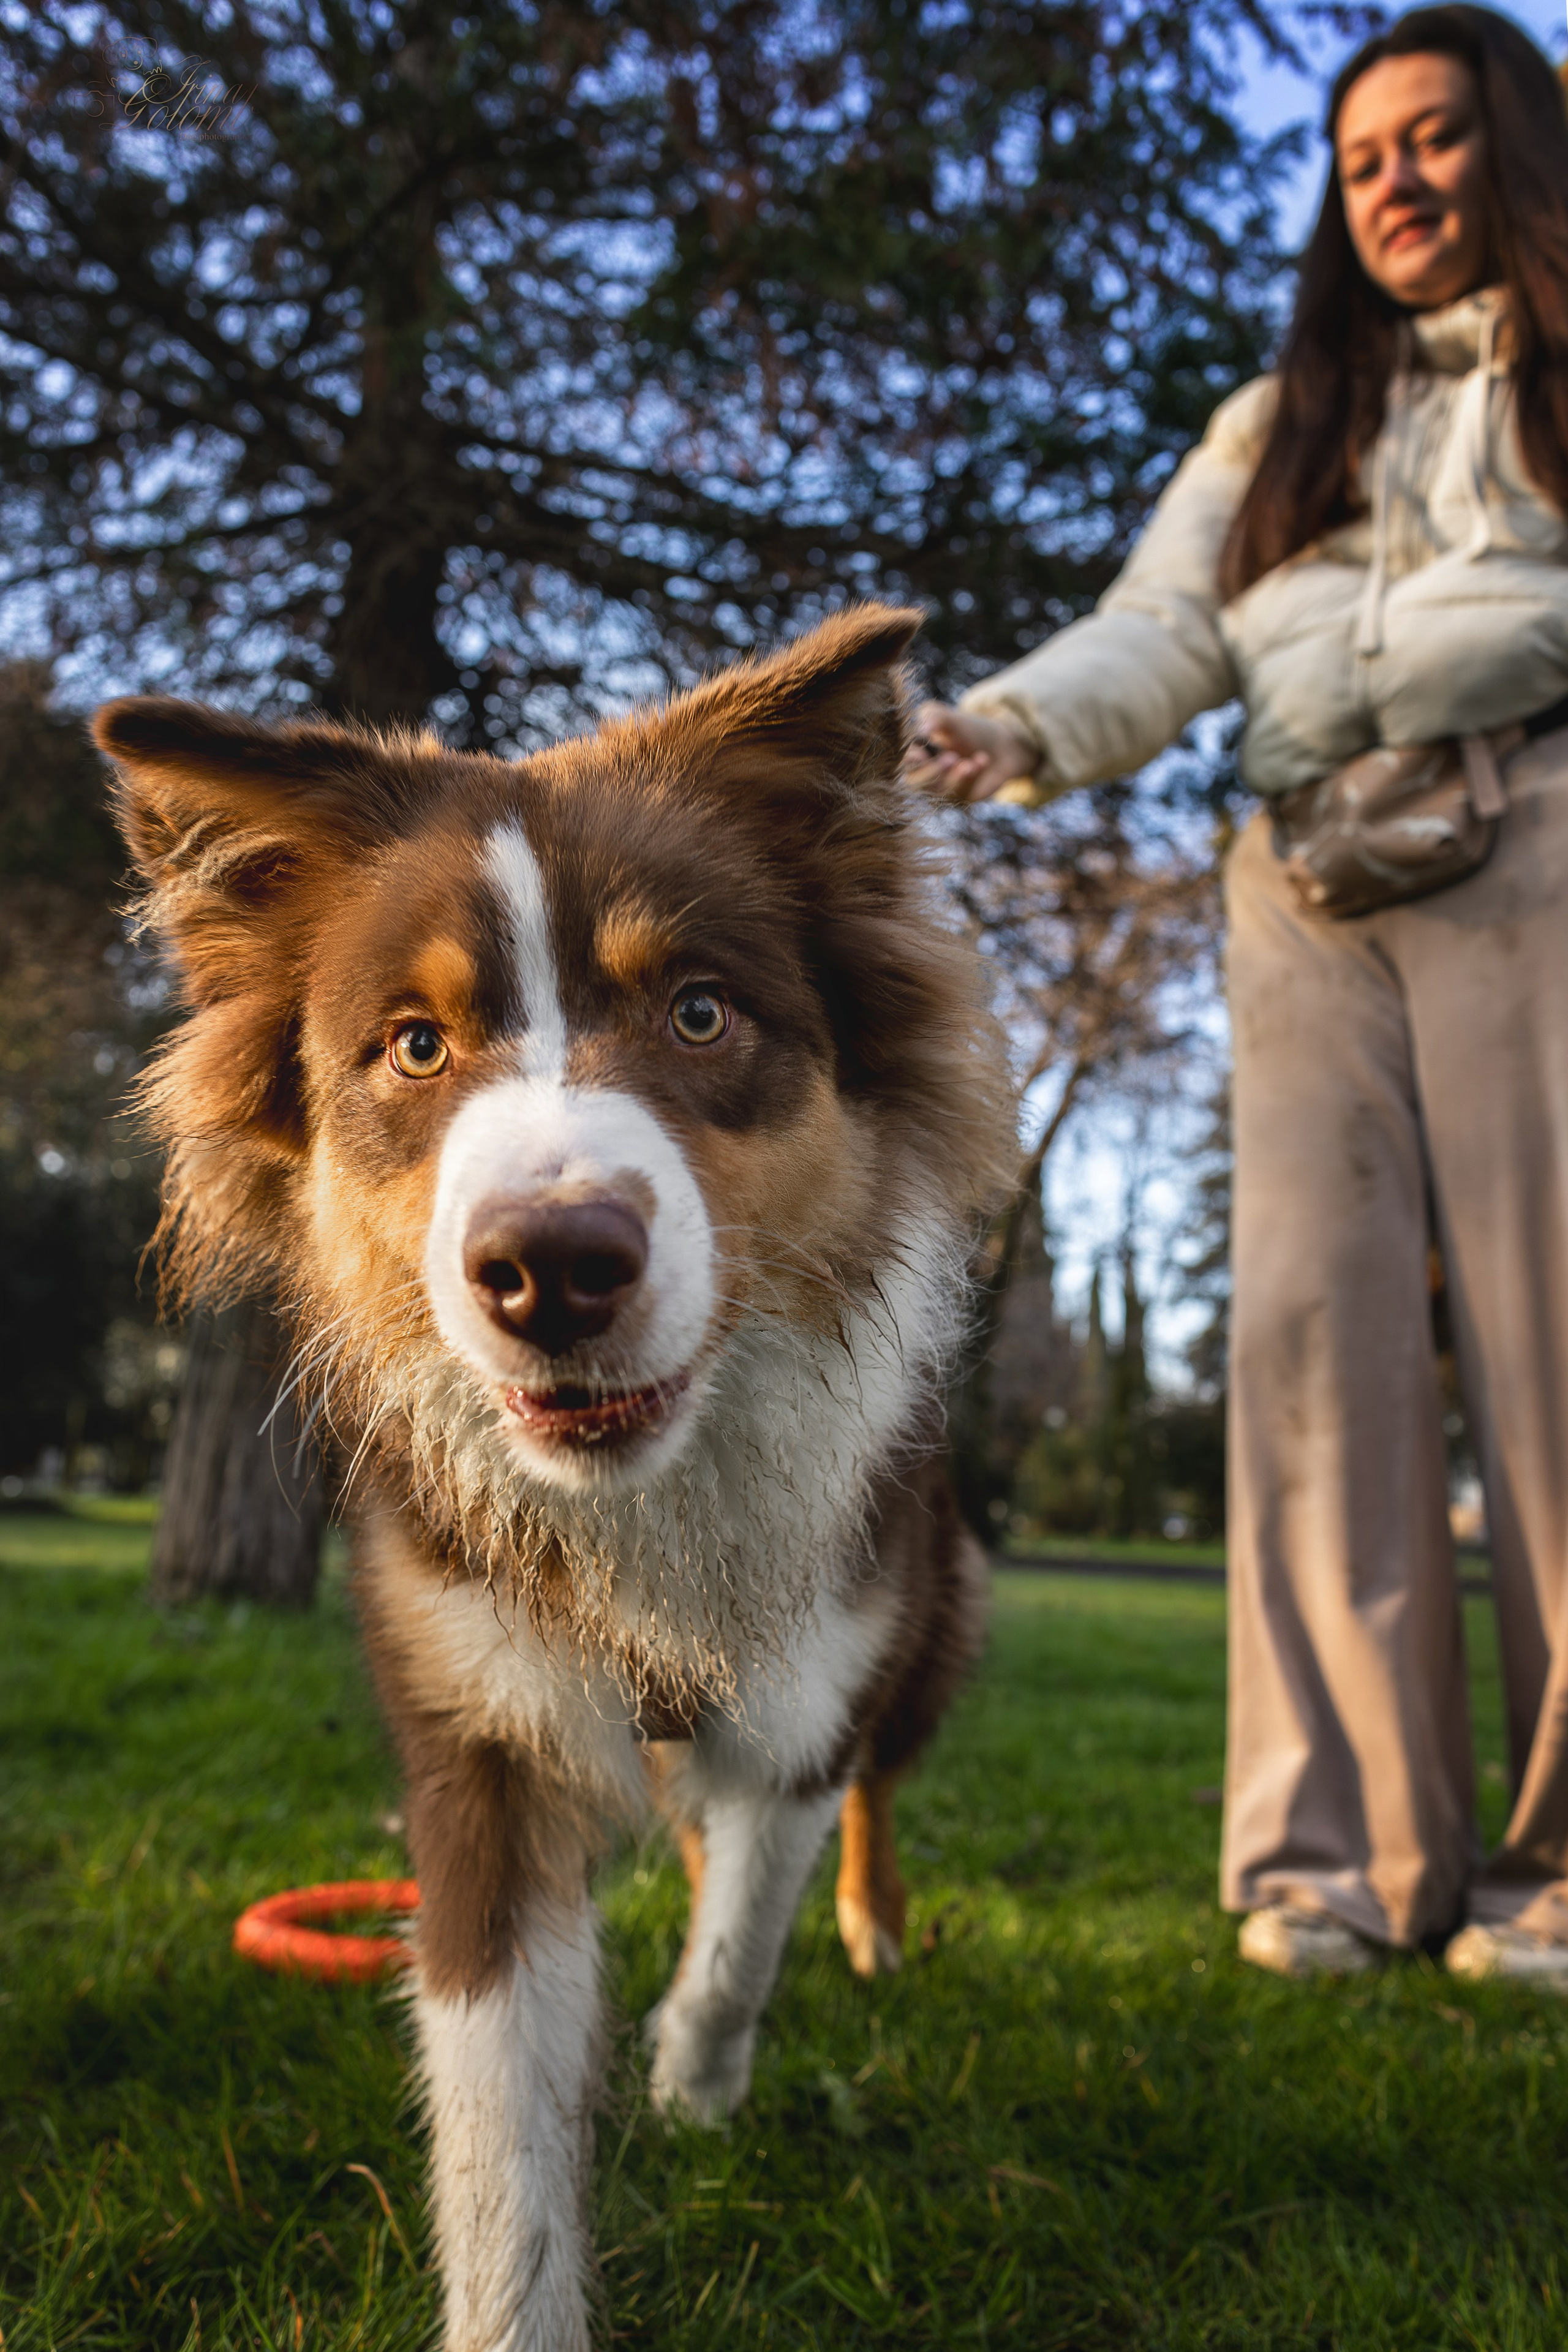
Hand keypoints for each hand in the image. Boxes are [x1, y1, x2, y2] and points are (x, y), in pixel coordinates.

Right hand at [903, 702, 1038, 801]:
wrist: (1000, 743)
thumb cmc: (967, 729)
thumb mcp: (949, 718)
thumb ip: (934, 718)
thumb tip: (922, 729)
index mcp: (914, 755)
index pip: (902, 763)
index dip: (909, 761)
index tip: (921, 753)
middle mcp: (923, 775)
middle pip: (915, 784)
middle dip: (932, 773)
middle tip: (950, 758)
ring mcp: (941, 789)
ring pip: (939, 791)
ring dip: (954, 777)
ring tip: (968, 762)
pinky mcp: (960, 798)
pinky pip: (961, 792)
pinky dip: (972, 776)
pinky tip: (982, 759)